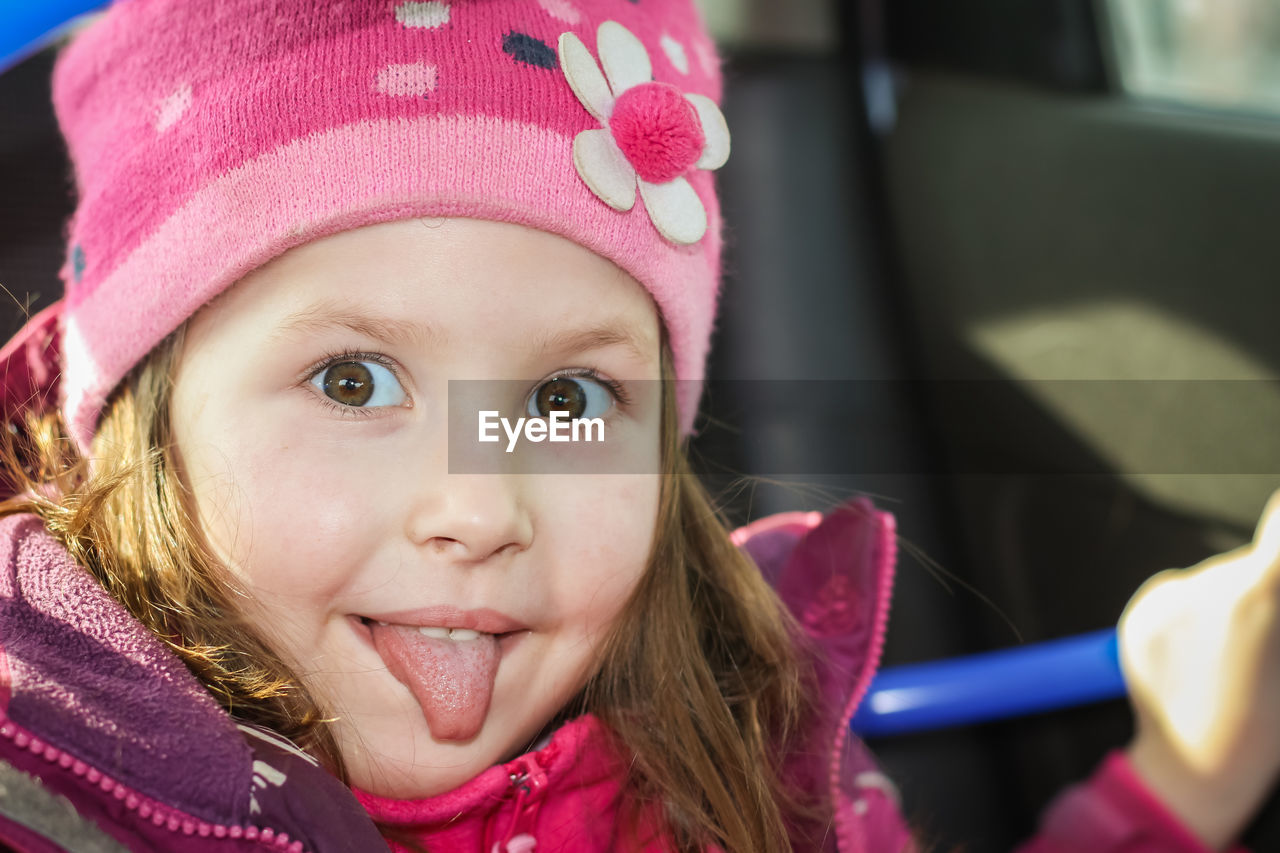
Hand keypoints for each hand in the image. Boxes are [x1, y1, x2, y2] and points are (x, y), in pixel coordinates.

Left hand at [1120, 488, 1279, 849]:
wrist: (1196, 766)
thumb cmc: (1266, 722)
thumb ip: (1278, 593)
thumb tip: (1275, 549)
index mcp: (1260, 594)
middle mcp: (1206, 587)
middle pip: (1248, 563)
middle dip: (1264, 588)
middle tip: (1265, 641)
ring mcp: (1166, 600)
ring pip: (1214, 580)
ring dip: (1228, 603)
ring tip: (1232, 659)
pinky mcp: (1138, 614)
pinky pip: (1177, 596)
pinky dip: (1192, 615)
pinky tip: (1200, 658)